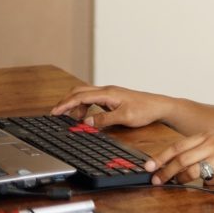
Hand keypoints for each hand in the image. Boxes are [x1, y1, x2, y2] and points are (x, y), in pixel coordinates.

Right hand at [51, 85, 167, 128]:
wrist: (159, 106)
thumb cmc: (145, 110)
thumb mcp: (125, 117)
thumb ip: (105, 119)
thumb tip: (86, 122)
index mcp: (108, 93)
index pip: (81, 96)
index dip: (66, 104)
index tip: (54, 112)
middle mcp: (107, 90)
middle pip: (80, 91)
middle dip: (66, 102)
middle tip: (56, 114)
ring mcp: (110, 93)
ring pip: (86, 95)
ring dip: (76, 106)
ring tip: (74, 121)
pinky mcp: (112, 98)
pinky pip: (93, 99)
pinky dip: (84, 107)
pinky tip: (85, 117)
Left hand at [144, 131, 213, 185]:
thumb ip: (200, 150)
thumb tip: (177, 166)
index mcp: (207, 136)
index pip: (178, 146)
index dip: (161, 157)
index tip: (149, 166)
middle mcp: (213, 144)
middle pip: (181, 160)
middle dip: (166, 172)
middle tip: (157, 180)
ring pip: (193, 172)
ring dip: (184, 180)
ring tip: (182, 183)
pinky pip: (211, 182)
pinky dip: (211, 184)